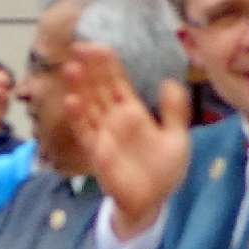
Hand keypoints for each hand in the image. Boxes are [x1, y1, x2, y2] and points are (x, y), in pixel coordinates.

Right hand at [61, 44, 192, 236]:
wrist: (154, 202)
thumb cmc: (164, 171)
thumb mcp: (177, 138)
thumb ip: (175, 111)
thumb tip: (170, 81)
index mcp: (132, 111)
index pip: (116, 81)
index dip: (107, 64)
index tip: (97, 46)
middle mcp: (113, 119)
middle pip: (98, 87)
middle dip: (89, 68)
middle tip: (79, 46)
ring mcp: (103, 134)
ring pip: (88, 105)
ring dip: (79, 87)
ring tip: (71, 67)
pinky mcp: (96, 152)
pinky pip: (84, 131)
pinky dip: (77, 116)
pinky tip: (72, 101)